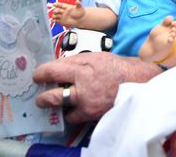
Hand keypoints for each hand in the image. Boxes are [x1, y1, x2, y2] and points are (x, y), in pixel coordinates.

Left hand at [33, 52, 160, 122]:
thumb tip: (58, 66)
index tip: (37, 75)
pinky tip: (73, 108)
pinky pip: (74, 117)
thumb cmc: (118, 67)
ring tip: (53, 103)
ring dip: (55, 105)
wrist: (138, 83)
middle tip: (40, 96)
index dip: (40, 74)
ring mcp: (86, 103)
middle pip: (52, 95)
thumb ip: (76, 62)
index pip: (52, 71)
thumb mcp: (96, 57)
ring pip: (61, 108)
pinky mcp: (92, 114)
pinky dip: (72, 113)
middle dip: (42, 97)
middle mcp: (82, 88)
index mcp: (82, 69)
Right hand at [52, 1, 84, 26]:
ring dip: (54, 16)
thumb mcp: (80, 7)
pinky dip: (53, 20)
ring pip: (55, 15)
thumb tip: (77, 1)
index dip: (56, 4)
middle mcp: (62, 11)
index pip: (60, 5)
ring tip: (54, 17)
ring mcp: (61, 16)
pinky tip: (53, 21)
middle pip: (57, 10)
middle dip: (55, 11)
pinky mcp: (61, 21)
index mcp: (66, 7)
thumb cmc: (80, 12)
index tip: (53, 4)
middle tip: (55, 12)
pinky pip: (55, 20)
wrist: (81, 19)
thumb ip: (78, 4)